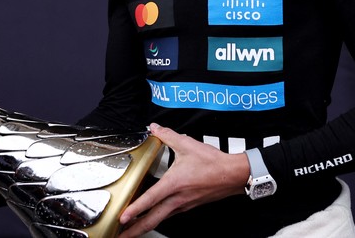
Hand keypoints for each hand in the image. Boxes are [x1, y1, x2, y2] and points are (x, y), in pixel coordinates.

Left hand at [117, 123, 250, 236]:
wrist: (234, 175)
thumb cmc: (213, 163)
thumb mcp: (187, 144)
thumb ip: (167, 135)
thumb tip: (154, 128)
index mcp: (174, 184)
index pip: (150, 199)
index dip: (135, 210)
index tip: (122, 218)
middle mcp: (177, 199)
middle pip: (153, 219)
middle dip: (135, 230)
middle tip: (121, 236)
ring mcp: (183, 205)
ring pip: (160, 219)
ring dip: (145, 227)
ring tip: (132, 231)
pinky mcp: (188, 206)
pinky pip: (169, 215)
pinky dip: (157, 219)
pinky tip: (153, 217)